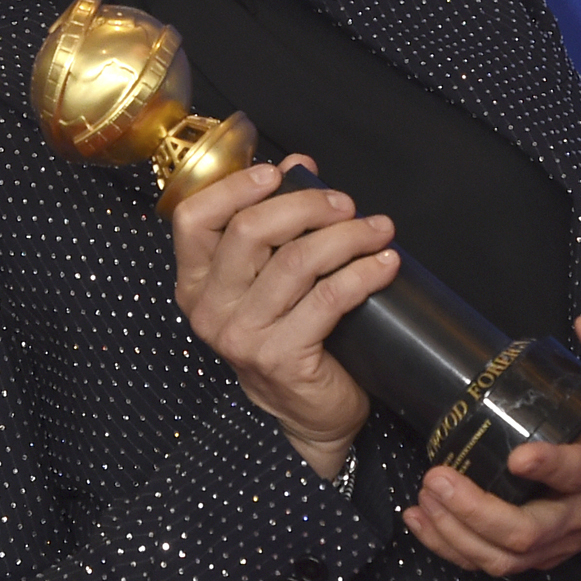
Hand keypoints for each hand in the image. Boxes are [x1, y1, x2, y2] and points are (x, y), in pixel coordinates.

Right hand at [171, 156, 400, 475]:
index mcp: (195, 283)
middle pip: (250, 232)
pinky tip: (387, 263)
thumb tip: (300, 167)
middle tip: (347, 205)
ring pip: (297, 262)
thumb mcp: (271, 279)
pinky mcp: (281, 357)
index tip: (278, 173)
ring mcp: (242, 337)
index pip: (193, 219)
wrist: (308, 414)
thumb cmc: (290, 336)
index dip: (234, 187)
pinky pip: (328, 299)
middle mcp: (210, 310)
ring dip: (347, 236)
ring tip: (380, 229)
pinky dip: (364, 273)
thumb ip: (277, 224)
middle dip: (307, 206)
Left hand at [402, 315, 580, 576]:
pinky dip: (452, 547)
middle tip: (438, 478)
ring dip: (458, 533)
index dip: (551, 469)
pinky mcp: (543, 552)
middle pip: (530, 531)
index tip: (517, 457)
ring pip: (507, 557)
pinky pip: (494, 563)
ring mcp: (562, 537)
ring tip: (425, 496)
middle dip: (478, 512)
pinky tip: (421, 520)